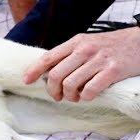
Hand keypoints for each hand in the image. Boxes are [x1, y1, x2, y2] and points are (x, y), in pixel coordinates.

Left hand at [23, 28, 139, 101]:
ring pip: (70, 85)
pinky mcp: (113, 71)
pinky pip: (90, 90)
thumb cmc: (110, 46)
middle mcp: (85, 50)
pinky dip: (85, 97)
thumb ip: (68, 55)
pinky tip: (87, 96)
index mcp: (76, 42)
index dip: (34, 70)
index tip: (26, 81)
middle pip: (56, 75)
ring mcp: (99, 60)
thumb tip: (46, 72)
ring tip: (74, 97)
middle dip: (53, 90)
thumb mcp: (87, 44)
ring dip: (69, 96)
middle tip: (57, 96)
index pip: (48, 57)